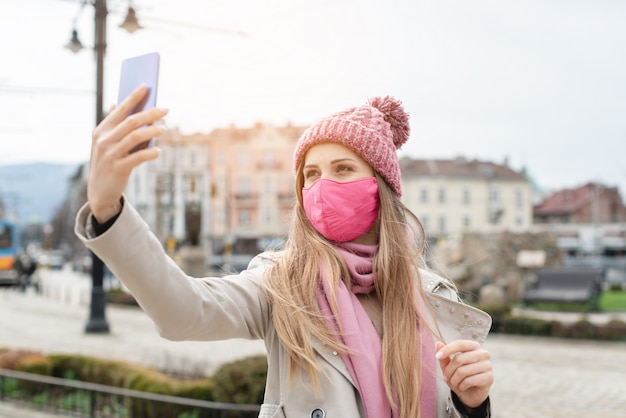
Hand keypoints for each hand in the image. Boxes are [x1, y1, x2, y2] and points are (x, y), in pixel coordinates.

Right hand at [87, 85, 167, 221]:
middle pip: (131, 122)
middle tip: (166, 109)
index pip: (120, 109)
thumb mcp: (106, 143)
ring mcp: (110, 154)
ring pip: (135, 137)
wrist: (99, 192)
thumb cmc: (109, 162)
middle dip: (150, 113)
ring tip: (165, 129)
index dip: (133, 97)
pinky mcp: (118, 168)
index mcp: (101, 130)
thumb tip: (118, 103)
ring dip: (153, 131)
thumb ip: (114, 125)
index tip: (146, 86)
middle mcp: (104, 140)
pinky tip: (158, 152)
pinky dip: (149, 153)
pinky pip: (137, 157)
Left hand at [435, 340, 492, 408]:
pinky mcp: (489, 378)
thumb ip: (444, 356)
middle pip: (459, 359)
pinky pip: (469, 381)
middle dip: (448, 370)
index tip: (437, 356)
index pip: (460, 344)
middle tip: (446, 377)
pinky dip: (461, 386)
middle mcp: (483, 354)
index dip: (447, 349)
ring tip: (454, 383)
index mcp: (474, 346)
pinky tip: (462, 387)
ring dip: (454, 380)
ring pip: (462, 371)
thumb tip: (439, 344)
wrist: (470, 394)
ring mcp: (488, 365)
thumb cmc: (460, 377)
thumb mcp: (449, 366)